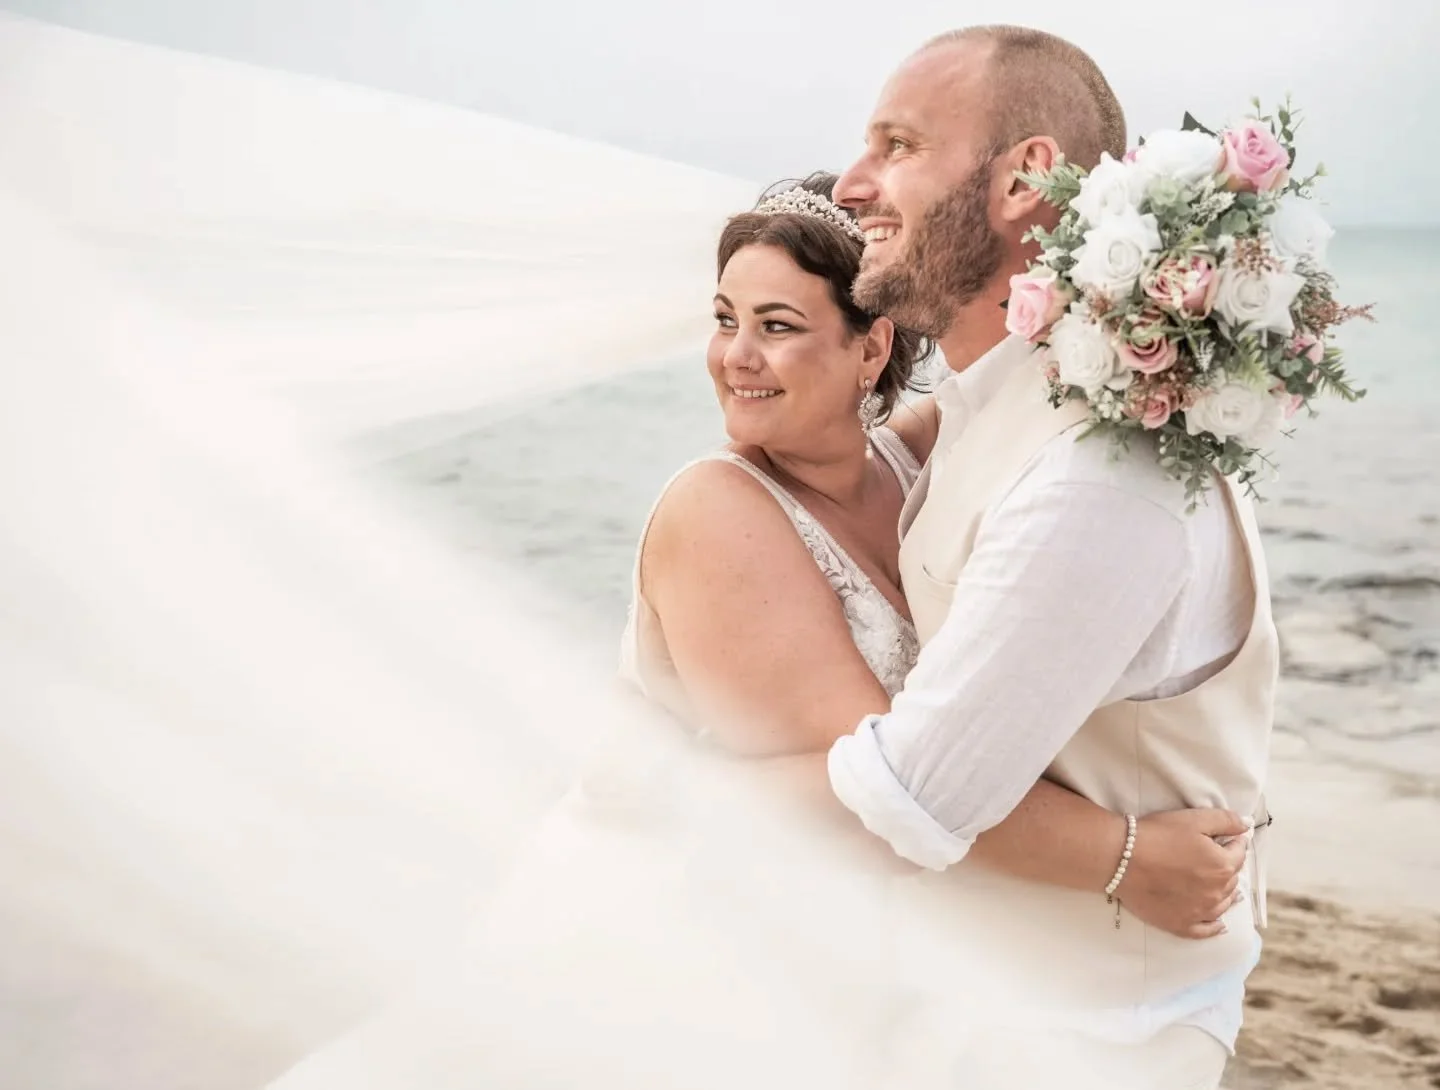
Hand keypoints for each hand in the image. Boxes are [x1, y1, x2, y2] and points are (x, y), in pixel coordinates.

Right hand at [1116, 809, 1250, 938]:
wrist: (1121, 859)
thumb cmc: (1157, 835)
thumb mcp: (1193, 819)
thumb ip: (1225, 820)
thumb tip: (1246, 825)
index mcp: (1223, 866)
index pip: (1239, 852)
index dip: (1232, 841)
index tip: (1223, 837)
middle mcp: (1217, 892)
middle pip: (1232, 878)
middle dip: (1226, 866)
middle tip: (1210, 856)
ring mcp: (1200, 912)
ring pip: (1223, 903)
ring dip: (1224, 892)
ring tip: (1216, 884)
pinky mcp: (1182, 925)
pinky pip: (1206, 930)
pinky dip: (1215, 927)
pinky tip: (1219, 924)